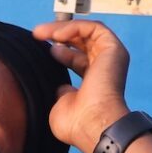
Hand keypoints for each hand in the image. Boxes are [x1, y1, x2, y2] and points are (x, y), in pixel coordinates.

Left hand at [32, 19, 131, 152]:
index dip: (60, 51)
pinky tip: (57, 35)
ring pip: (87, 31)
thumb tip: (61, 87)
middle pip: (82, 42)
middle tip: (37, 35)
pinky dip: (75, 27)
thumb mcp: (61, 105)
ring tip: (42, 32)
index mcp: (94, 82)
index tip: (41, 49)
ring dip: (63, 28)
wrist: (93, 125)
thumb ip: (61, 92)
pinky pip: (94, 28)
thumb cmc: (78, 124)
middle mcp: (104, 68)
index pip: (78, 59)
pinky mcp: (113, 49)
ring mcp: (110, 58)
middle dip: (58, 35)